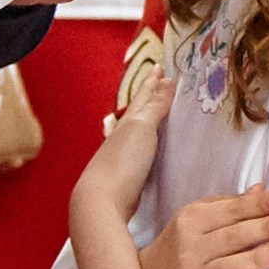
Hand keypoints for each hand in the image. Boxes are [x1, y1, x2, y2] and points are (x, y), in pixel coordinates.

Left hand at [70, 76, 172, 228]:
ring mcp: (124, 156)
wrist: (103, 200)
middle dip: (149, 94)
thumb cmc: (123, 162)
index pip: (143, 96)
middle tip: (158, 78)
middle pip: (139, 110)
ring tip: (156, 107)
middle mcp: (123, 136)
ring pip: (138, 129)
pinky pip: (141, 149)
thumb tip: (165, 81)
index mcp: (128, 122)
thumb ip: (154, 106)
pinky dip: (148, 140)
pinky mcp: (128, 175)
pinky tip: (150, 145)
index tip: (160, 67)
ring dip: (149, 117)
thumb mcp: (141, 128)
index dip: (152, 82)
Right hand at [142, 185, 268, 268]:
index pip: (231, 211)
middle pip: (232, 237)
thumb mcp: (202, 216)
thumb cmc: (187, 241)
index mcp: (192, 219)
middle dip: (265, 228)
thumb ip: (233, 205)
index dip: (259, 206)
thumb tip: (264, 191)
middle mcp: (189, 247)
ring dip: (257, 258)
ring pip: (227, 267)